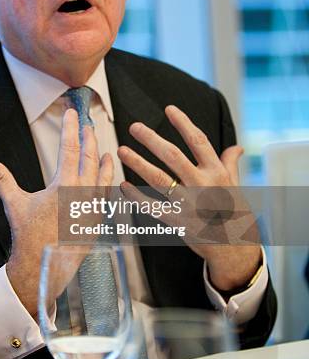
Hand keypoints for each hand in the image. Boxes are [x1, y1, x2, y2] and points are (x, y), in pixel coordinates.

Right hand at [0, 108, 113, 316]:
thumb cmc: (29, 236)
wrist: (43, 268)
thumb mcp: (14, 204)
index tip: (72, 113)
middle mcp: (83, 193)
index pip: (69, 148)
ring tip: (105, 150)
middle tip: (87, 125)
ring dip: (104, 160)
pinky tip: (110, 180)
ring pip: (103, 176)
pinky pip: (108, 196)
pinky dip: (109, 184)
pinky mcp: (98, 220)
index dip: (70, 128)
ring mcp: (94, 207)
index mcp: (63, 185)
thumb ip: (1, 179)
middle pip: (90, 157)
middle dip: (89, 138)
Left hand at [117, 105, 260, 291]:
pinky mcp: (177, 222)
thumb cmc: (235, 213)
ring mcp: (189, 204)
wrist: (235, 249)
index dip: (183, 123)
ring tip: (122, 150)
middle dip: (151, 139)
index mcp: (217, 172)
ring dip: (137, 162)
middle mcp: (203, 185)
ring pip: (158, 178)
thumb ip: (230, 164)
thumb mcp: (235, 185)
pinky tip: (122, 185)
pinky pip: (151, 206)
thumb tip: (237, 147)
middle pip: (173, 155)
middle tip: (134, 126)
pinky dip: (135, 196)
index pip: (198, 141)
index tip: (169, 109)